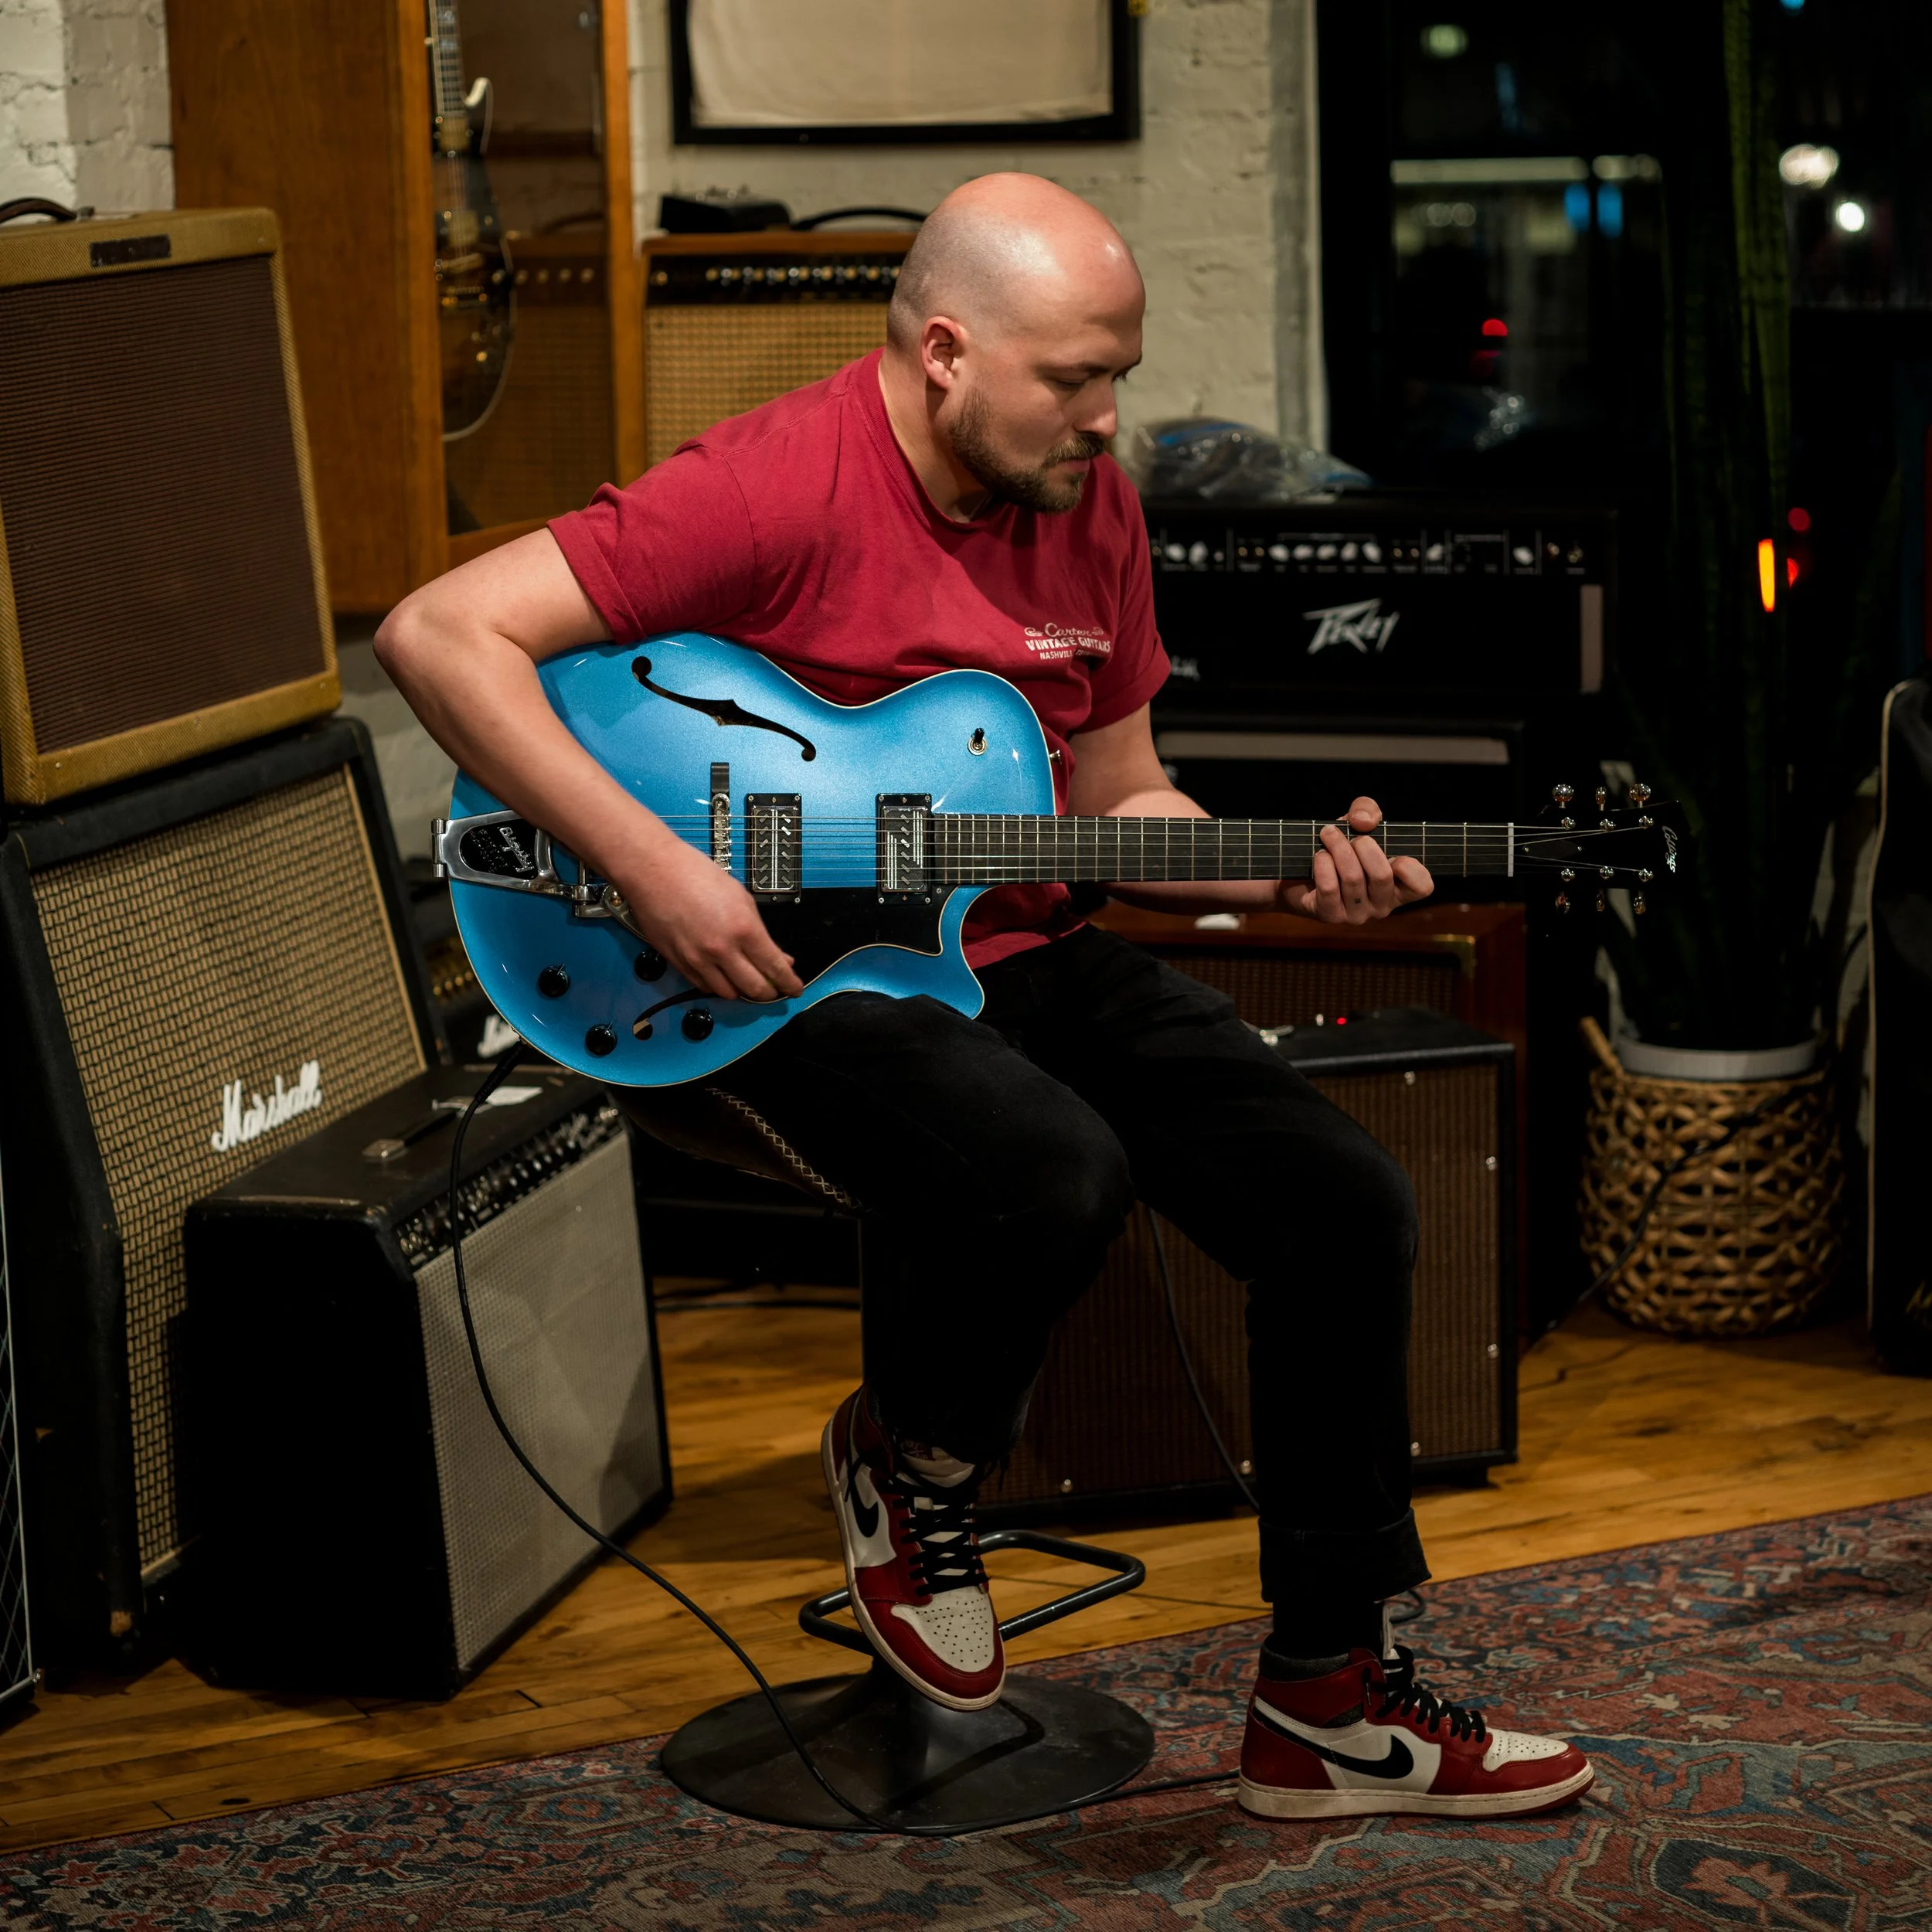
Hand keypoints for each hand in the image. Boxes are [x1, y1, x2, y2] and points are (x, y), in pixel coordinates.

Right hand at [608, 837, 802, 1001]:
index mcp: (744, 929)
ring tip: (746, 980)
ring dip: (742, 990)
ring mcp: (698, 959)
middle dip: (769, 993)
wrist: (655, 871)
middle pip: (754, 989)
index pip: (775, 969)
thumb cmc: (697, 875)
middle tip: (774, 989)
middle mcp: (722, 949)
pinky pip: (703, 986)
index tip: (795, 989)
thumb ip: (761, 932)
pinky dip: (717, 986)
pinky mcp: (679, 963)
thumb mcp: (741, 899)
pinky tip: (722, 975)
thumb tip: (777, 956)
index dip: (789, 984)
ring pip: (729, 993)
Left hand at [1276, 796, 1432, 923]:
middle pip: (1382, 876)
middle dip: (1364, 846)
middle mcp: (1381, 906)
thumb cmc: (1340, 849)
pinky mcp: (1330, 915)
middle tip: (1351, 836)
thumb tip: (1364, 821)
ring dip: (1338, 848)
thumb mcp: (1358, 823)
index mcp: (1398, 888)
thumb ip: (1368, 810)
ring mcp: (1356, 914)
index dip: (1411, 867)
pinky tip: (1319, 855)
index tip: (1393, 853)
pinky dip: (1323, 864)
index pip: (1422, 887)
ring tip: (1328, 835)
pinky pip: (1329, 887)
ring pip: (1353, 878)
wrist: (1299, 871)